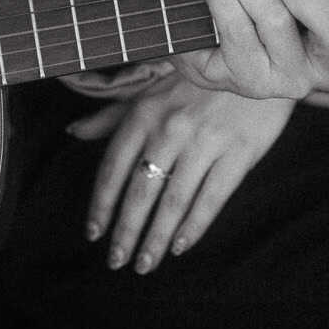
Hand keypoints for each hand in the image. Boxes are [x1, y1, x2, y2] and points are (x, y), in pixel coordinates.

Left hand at [70, 72, 293, 272]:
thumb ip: (112, 116)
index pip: (113, 168)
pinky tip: (180, 247)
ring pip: (174, 201)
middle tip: (116, 261)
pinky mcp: (239, 152)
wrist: (255, 64)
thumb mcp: (151, 92)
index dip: (101, 204)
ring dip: (156, 238)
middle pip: (141, 192)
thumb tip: (72, 132)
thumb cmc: (197, 83)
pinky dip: (194, 227)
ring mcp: (206, 141)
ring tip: (145, 264)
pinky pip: (212, 198)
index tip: (93, 233)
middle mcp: (171, 128)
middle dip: (126, 232)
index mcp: (145, 113)